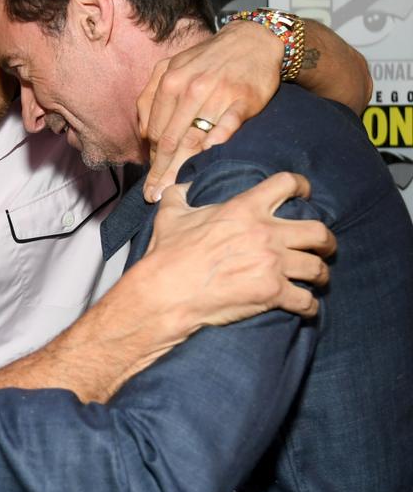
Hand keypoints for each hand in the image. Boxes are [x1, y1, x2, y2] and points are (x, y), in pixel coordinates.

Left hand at [138, 20, 282, 202]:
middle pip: (172, 139)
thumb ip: (152, 96)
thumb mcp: (172, 67)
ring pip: (195, 137)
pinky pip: (227, 126)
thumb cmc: (207, 59)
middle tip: (154, 196)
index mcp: (170, 82)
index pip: (157, 131)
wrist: (253, 40)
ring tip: (171, 191)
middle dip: (160, 172)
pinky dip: (216, 142)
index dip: (152, 160)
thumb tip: (146, 134)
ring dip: (181, 168)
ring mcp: (218, 94)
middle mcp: (191, 89)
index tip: (150, 181)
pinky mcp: (243, 99)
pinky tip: (206, 159)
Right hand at [144, 172, 334, 327]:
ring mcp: (272, 264)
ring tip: (317, 279)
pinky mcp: (272, 294)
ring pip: (317, 267)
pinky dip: (309, 306)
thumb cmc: (168, 254)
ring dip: (320, 275)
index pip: (287, 184)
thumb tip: (184, 186)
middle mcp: (265, 233)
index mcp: (244, 209)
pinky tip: (306, 307)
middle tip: (323, 247)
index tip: (305, 195)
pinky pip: (307, 301)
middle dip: (326, 241)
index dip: (301, 186)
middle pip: (318, 231)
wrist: (166, 293)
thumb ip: (179, 195)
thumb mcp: (169, 216)